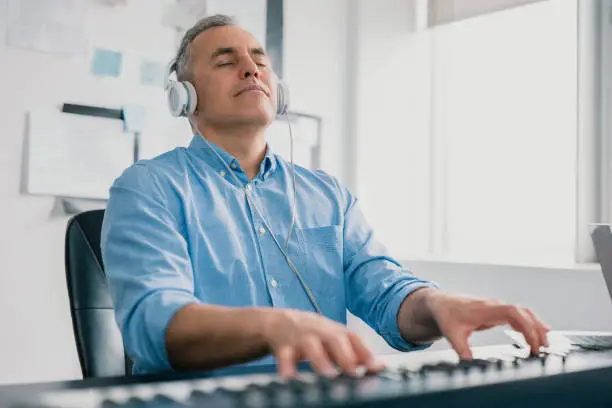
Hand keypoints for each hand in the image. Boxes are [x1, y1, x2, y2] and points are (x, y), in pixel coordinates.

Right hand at [263, 309, 385, 378]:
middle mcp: (319, 331)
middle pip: (334, 338)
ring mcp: (301, 337)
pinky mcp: (283, 346)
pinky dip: (286, 366)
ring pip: (310, 345)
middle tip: (354, 372)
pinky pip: (284, 356)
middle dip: (345, 355)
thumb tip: (380, 366)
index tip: (376, 367)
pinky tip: (290, 378)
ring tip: (328, 374)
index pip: (353, 338)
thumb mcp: (332, 339)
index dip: (365, 352)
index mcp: (333, 330)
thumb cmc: (312, 334)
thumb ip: (355, 352)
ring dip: (320, 359)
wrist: (277, 322)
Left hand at [426, 292, 549, 358]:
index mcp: (484, 309)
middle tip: (544, 347)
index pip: (512, 312)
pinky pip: (517, 315)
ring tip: (545, 343)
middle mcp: (493, 306)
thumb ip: (462, 350)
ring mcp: (496, 308)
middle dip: (535, 328)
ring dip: (535, 325)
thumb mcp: (452, 335)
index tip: (532, 341)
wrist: (440, 303)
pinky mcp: (496, 312)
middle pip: (522, 312)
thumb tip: (469, 364)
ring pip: (522, 312)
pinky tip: (535, 335)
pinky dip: (528, 324)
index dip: (525, 325)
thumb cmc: (446, 315)